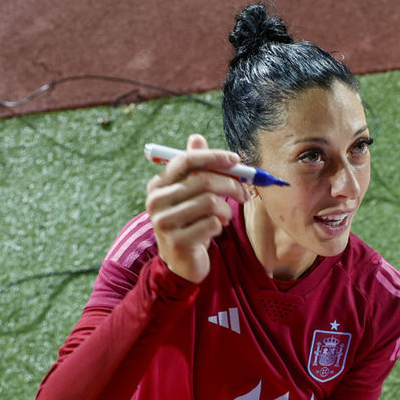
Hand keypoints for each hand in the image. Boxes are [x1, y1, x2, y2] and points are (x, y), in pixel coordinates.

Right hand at [144, 134, 249, 282]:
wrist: (180, 262)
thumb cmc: (189, 222)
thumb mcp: (190, 194)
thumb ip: (195, 168)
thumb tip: (197, 137)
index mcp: (158, 184)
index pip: (186, 159)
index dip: (214, 156)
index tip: (236, 160)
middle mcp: (156, 201)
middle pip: (203, 180)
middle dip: (231, 184)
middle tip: (244, 193)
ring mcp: (164, 222)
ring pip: (210, 202)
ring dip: (225, 209)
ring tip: (224, 216)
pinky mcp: (177, 241)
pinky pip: (212, 224)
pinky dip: (220, 225)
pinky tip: (215, 229)